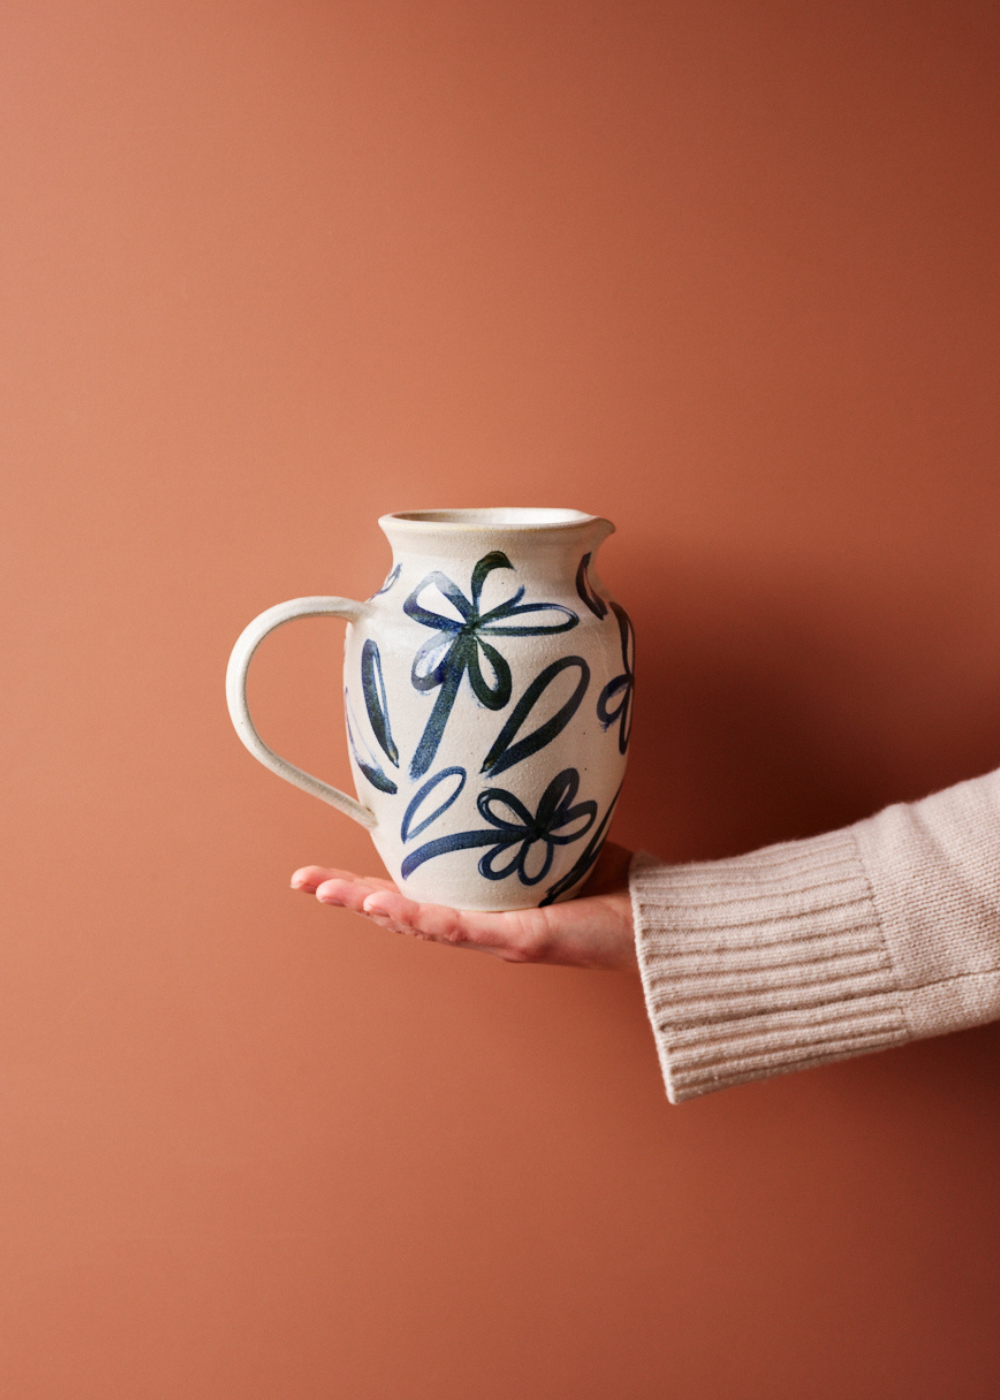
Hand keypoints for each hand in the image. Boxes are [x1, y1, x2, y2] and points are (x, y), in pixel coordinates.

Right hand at [290, 842, 636, 971]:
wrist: (653, 919)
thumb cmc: (608, 880)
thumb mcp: (548, 834)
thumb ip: (516, 808)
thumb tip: (497, 755)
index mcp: (479, 904)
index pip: (411, 890)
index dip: (363, 883)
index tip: (318, 873)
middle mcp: (479, 925)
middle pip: (400, 911)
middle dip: (348, 897)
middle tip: (303, 882)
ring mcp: (495, 936)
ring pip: (420, 921)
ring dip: (371, 907)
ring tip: (330, 893)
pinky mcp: (520, 939)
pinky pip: (461, 926)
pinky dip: (421, 915)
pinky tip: (387, 906)